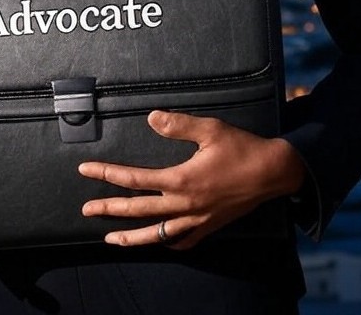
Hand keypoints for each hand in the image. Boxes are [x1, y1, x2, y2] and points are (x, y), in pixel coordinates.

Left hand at [78, 110, 304, 249]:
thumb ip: (178, 124)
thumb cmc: (242, 148)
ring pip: (157, 233)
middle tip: (86, 208)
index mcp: (181, 180)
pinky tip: (158, 241)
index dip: (107, 174)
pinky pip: (183, 240)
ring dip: (132, 237)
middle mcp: (185, 204)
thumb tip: (151, 117)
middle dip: (109, 209)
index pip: (135, 179)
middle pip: (139, 210)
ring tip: (110, 239)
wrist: (274, 172)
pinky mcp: (210, 225)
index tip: (86, 170)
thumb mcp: (210, 129)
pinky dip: (167, 242)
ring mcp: (197, 219)